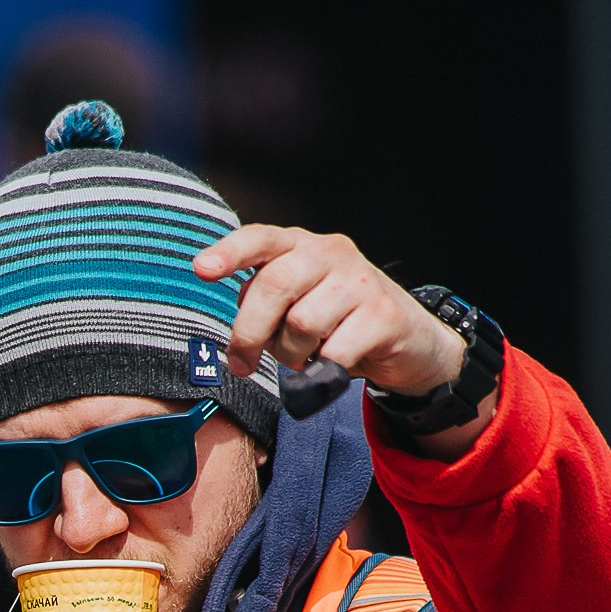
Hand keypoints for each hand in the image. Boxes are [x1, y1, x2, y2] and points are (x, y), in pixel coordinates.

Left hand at [192, 227, 464, 396]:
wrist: (409, 340)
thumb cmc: (339, 323)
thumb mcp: (299, 303)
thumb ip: (266, 303)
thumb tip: (241, 325)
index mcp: (302, 245)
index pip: (261, 239)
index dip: (229, 253)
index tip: (201, 270)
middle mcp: (332, 252)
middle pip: (274, 286)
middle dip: (249, 332)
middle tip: (242, 365)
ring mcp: (360, 280)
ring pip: (302, 323)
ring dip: (292, 355)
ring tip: (305, 358)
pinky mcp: (383, 314)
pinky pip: (334, 352)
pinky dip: (321, 373)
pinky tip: (329, 370)